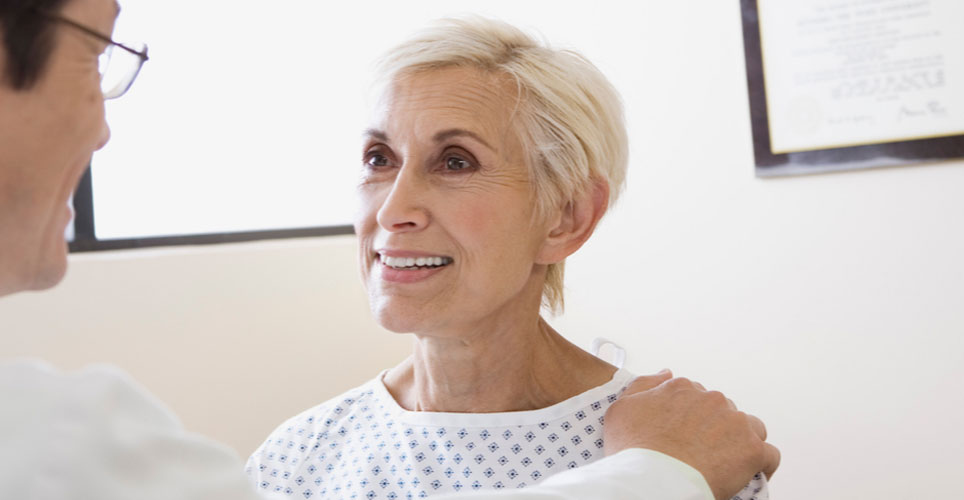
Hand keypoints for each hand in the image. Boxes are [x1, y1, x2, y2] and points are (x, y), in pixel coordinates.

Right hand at [603, 370, 779, 499]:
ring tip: (725, 463)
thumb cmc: (633, 451)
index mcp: (681, 388)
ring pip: (750, 428)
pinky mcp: (752, 449)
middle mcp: (711, 399)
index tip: (686, 435)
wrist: (652, 480)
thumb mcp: (621, 409)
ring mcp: (734, 422)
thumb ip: (643, 385)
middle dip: (716, 429)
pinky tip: (746, 475)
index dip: (692, 418)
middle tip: (701, 452)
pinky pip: (769, 455)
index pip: (696, 397)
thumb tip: (666, 373)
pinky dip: (760, 465)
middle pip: (722, 411)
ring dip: (741, 441)